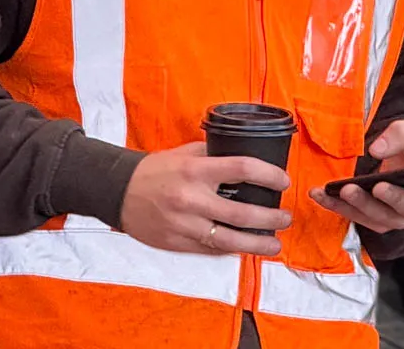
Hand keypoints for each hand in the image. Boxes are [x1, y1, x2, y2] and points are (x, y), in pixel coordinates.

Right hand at [119, 141, 291, 256]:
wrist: (117, 191)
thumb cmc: (156, 169)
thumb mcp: (187, 153)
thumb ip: (216, 155)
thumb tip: (249, 156)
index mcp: (197, 170)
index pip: (243, 169)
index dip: (269, 175)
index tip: (284, 181)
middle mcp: (192, 198)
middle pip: (242, 213)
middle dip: (271, 218)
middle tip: (286, 218)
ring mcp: (183, 224)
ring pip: (228, 240)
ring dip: (256, 244)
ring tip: (274, 244)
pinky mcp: (175, 242)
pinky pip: (209, 250)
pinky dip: (230, 250)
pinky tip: (245, 248)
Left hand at [309, 117, 403, 233]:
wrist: (399, 158)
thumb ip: (401, 133)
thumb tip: (378, 148)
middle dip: (391, 199)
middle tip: (377, 186)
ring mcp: (395, 216)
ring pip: (379, 218)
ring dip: (359, 205)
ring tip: (343, 190)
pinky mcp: (373, 219)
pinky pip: (355, 217)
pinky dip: (337, 206)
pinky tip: (321, 194)